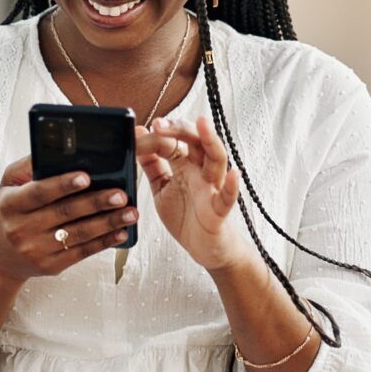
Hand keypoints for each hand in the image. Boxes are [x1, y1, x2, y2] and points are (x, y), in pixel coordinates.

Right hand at [0, 155, 138, 281]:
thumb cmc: (10, 212)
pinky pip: (82, 253)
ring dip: (108, 223)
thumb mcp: (9, 185)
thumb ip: (29, 165)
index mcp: (11, 204)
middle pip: (64, 213)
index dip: (62, 184)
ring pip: (78, 235)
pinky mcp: (50, 266)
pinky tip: (121, 232)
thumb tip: (57, 148)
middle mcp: (20, 229)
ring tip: (130, 212)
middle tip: (120, 194)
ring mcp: (36, 250)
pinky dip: (104, 242)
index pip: (38, 192)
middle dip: (96, 202)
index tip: (86, 177)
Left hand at [134, 116, 252, 272]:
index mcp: (185, 166)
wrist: (204, 248)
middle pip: (195, 142)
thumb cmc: (186, 216)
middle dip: (179, 129)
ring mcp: (212, 189)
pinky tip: (234, 174)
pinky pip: (227, 197)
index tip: (136, 133)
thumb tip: (140, 134)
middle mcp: (200, 172)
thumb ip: (151, 164)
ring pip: (216, 160)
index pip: (172, 143)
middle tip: (160, 124)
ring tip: (202, 124)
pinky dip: (232, 186)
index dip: (155, 137)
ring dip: (210, 141)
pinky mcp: (219, 211)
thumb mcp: (161, 187)